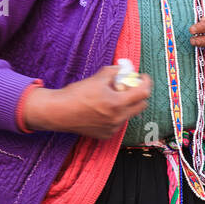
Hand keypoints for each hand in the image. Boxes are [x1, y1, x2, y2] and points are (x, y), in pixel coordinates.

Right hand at [22, 66, 151, 139]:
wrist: (59, 112)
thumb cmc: (76, 94)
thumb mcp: (97, 78)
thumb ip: (114, 72)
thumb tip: (123, 69)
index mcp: (117, 103)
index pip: (143, 93)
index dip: (145, 82)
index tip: (143, 77)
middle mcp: (118, 118)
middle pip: (141, 106)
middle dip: (138, 94)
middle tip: (129, 87)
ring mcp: (112, 129)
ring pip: (128, 114)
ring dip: (125, 105)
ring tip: (111, 98)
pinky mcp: (106, 135)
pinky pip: (117, 123)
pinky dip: (115, 115)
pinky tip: (102, 110)